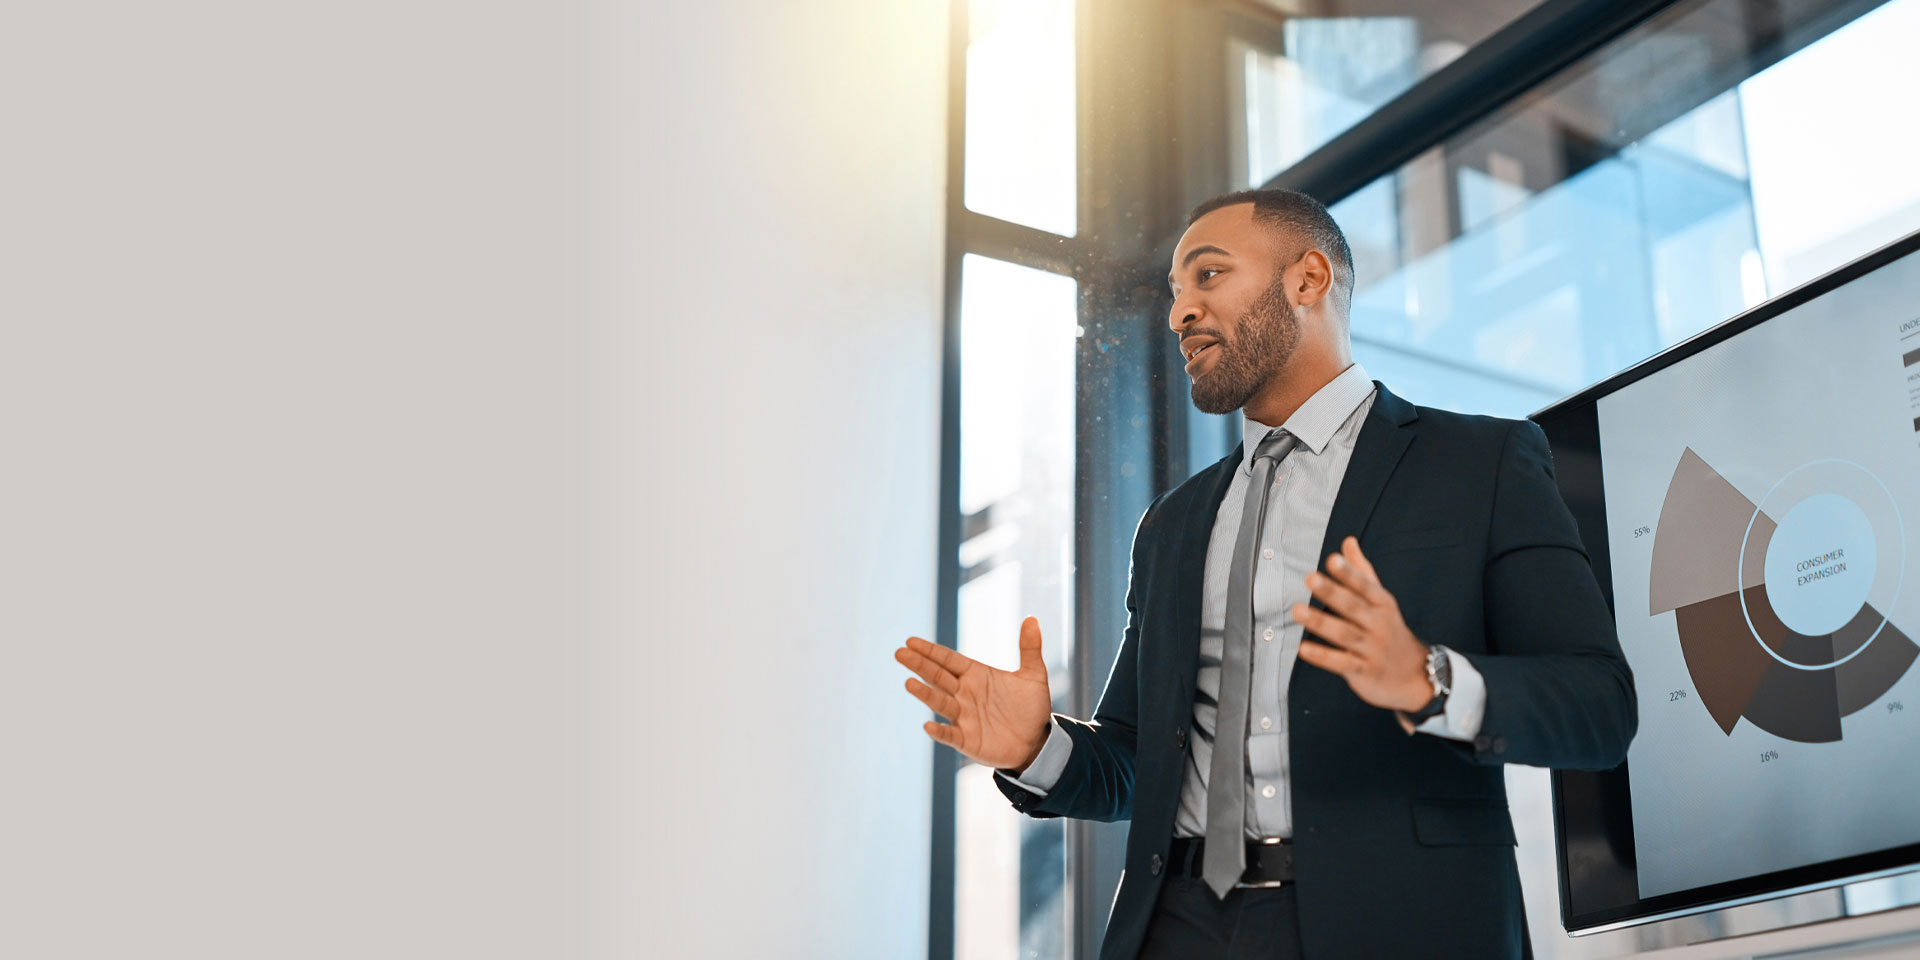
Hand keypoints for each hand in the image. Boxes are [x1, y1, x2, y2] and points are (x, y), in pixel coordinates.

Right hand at [895, 617, 1053, 771]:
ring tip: (909, 682)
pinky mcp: (967, 740)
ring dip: (925, 694)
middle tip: (900, 653)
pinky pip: (950, 735)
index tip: (911, 641)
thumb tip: (1031, 618)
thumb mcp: (1034, 675)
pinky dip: (939, 732)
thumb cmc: (1031, 707)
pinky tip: (928, 726)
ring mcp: (964, 717)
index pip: (948, 660)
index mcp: (976, 675)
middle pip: (938, 676)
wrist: (1037, 742)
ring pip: (940, 703)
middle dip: (919, 665)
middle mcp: (964, 694)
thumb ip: (1029, 648)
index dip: (930, 651)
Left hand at [1292, 536, 1434, 712]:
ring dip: (1320, 622)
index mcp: (1383, 604)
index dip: (1349, 573)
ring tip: (1297, 610)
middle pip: (1353, 607)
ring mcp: (1372, 649)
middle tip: (1310, 578)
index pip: (1365, 586)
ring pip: (1344, 634)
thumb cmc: (1390, 631)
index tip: (1333, 559)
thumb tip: (1347, 541)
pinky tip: (1303, 648)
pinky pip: (1342, 663)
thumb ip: (1362, 572)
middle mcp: (1379, 625)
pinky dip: (1322, 656)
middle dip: (1332, 592)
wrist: (1416, 675)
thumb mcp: (1382, 600)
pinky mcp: (1364, 672)